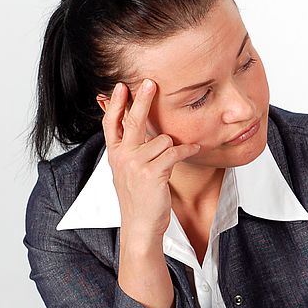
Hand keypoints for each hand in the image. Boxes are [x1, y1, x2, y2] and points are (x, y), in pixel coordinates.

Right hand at [101, 80, 199, 241]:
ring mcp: (135, 164)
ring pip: (162, 139)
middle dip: (142, 99)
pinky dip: (187, 149)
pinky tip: (195, 149)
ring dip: (174, 146)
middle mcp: (122, 156)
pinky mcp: (152, 172)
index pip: (112, 123)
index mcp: (115, 154)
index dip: (116, 104)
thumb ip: (130, 151)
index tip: (121, 86)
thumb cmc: (139, 199)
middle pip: (133, 120)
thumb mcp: (127, 172)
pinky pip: (174, 151)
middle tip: (151, 83)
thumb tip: (140, 132)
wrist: (140, 225)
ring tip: (177, 156)